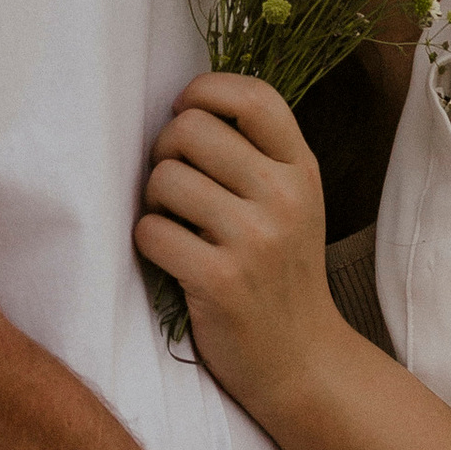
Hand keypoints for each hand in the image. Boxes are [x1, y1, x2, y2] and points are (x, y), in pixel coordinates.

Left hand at [135, 75, 337, 414]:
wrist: (301, 358)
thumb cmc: (280, 272)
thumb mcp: (292, 202)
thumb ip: (256, 153)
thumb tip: (188, 105)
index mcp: (301, 168)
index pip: (252, 95)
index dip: (204, 91)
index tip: (186, 114)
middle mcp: (284, 197)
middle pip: (190, 129)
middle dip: (164, 152)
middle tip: (173, 185)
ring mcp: (255, 240)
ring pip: (163, 179)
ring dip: (153, 202)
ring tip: (176, 225)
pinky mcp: (221, 281)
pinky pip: (151, 233)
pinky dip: (149, 244)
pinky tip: (173, 259)